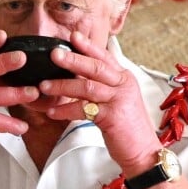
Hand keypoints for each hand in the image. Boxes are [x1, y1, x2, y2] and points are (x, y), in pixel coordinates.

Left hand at [40, 31, 160, 174]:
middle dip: (73, 59)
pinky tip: (53, 112)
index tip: (73, 36)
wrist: (143, 151)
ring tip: (44, 85)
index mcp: (124, 78)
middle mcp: (123, 85)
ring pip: (87, 87)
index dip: (88, 46)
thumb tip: (78, 77)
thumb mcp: (118, 101)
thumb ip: (102, 87)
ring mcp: (118, 100)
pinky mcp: (111, 117)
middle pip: (95, 67)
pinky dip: (66, 110)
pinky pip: (84, 110)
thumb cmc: (127, 128)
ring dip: (63, 86)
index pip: (104, 57)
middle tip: (54, 54)